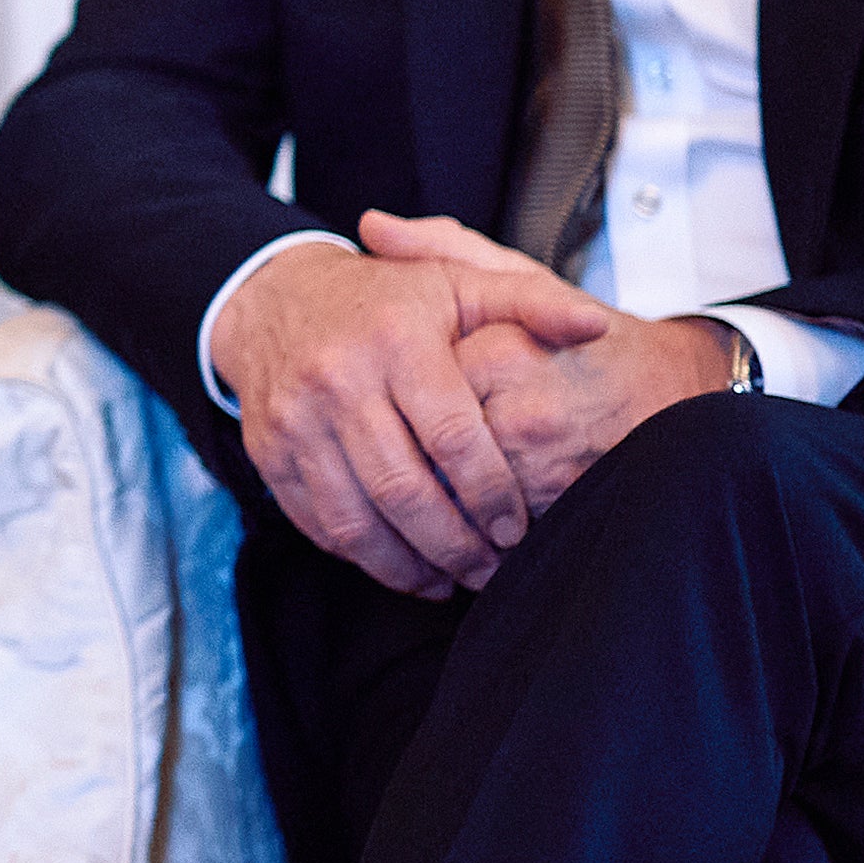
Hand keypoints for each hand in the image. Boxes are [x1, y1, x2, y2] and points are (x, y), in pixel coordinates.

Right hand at [210, 231, 548, 597]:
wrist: (274, 297)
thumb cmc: (383, 298)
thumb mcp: (457, 282)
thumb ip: (532, 302)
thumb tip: (595, 327)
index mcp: (397, 341)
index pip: (453, 438)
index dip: (490, 494)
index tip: (516, 528)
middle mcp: (339, 380)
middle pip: (404, 491)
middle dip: (456, 546)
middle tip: (493, 569)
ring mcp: (296, 421)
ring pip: (356, 521)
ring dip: (409, 566)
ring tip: (452, 579)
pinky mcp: (268, 452)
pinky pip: (318, 523)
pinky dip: (362, 557)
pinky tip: (402, 566)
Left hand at [354, 210, 743, 519]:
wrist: (675, 392)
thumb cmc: (585, 338)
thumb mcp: (518, 280)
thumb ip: (441, 254)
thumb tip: (370, 225)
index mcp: (496, 351)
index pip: (409, 391)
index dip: (390, 402)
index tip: (385, 399)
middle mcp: (517, 412)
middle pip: (421, 452)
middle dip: (400, 464)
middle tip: (390, 459)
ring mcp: (542, 467)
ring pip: (452, 500)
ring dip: (431, 507)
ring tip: (427, 493)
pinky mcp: (561, 507)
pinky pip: (493, 532)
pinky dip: (474, 532)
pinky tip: (469, 521)